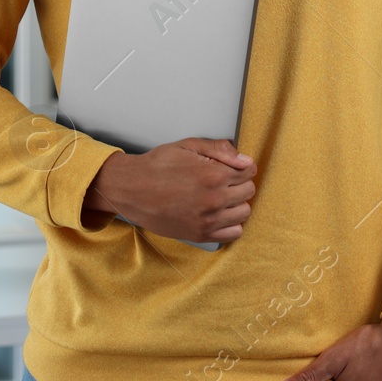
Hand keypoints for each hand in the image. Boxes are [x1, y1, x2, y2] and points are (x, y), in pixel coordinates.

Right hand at [84, 137, 256, 243]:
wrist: (132, 189)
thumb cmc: (158, 165)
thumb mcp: (188, 146)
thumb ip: (220, 150)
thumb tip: (245, 160)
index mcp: (214, 175)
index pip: (250, 172)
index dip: (242, 167)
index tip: (232, 168)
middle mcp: (214, 199)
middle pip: (248, 192)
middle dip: (239, 183)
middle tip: (224, 181)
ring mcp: (208, 220)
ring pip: (244, 213)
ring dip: (236, 204)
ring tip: (221, 197)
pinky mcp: (200, 234)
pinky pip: (233, 233)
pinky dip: (231, 224)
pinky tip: (219, 214)